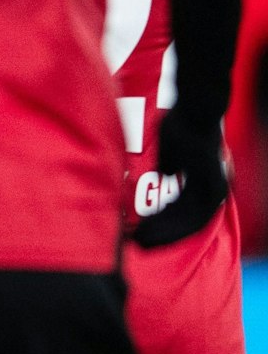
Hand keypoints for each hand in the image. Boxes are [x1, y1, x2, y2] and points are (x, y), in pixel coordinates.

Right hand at [133, 112, 230, 246]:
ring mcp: (214, 188)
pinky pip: (191, 214)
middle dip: (161, 236)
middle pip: (188, 223)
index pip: (187, 213)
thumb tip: (165, 174)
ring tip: (139, 241)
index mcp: (206, 182)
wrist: (196, 108)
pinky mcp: (209, 184)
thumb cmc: (182, 123)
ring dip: (162, 234)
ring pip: (188, 223)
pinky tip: (148, 227)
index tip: (145, 235)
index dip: (166, 227)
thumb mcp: (173, 149)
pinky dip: (168, 224)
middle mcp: (214, 189)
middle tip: (138, 245)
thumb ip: (170, 164)